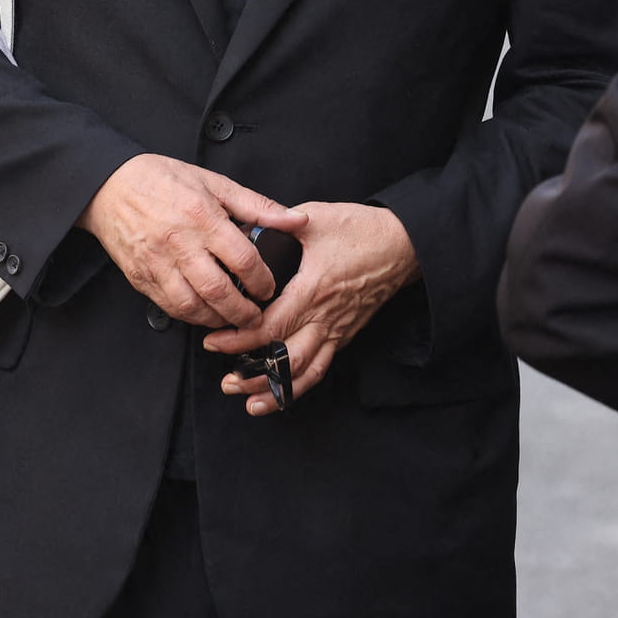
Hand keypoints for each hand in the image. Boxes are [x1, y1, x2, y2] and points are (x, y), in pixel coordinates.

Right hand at [77, 154, 309, 329]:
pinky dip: (191, 316)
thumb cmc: (162, 179)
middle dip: (244, 313)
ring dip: (218, 320)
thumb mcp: (215, 182)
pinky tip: (204, 313)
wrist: (109, 186)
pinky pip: (169, 307)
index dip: (262, 281)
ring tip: (232, 319)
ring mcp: (157, 263)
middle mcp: (179, 243)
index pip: (242, 259)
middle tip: (257, 317)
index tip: (269, 288)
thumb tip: (297, 220)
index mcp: (202, 216)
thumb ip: (258, 206)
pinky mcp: (140, 278)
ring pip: (192, 307)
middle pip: (219, 292)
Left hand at [203, 201, 416, 414]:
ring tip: (249, 401)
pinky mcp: (345, 335)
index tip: (214, 343)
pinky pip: (321, 368)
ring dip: (276, 391)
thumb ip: (280, 221)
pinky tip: (282, 394)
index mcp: (313, 289)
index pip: (270, 326)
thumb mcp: (317, 216)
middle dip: (253, 376)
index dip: (240, 340)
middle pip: (285, 359)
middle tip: (226, 382)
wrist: (403, 244)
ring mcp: (337, 330)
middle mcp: (325, 317)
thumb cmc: (361, 229)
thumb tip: (247, 225)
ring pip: (305, 373)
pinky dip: (300, 386)